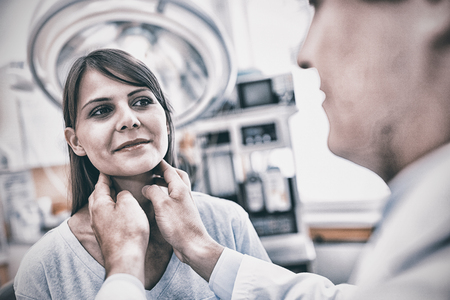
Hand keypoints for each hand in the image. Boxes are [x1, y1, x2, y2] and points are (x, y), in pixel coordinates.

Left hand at [89, 173, 148, 283]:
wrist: (126, 259)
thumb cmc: (128, 231)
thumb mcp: (129, 205)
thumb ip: (124, 194)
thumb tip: (121, 194)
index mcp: (99, 204)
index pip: (100, 184)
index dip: (105, 175)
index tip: (107, 168)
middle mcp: (95, 215)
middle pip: (97, 196)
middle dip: (103, 187)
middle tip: (110, 180)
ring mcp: (99, 227)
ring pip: (100, 208)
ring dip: (106, 200)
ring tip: (116, 194)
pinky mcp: (105, 237)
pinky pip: (105, 218)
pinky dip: (111, 211)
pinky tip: (119, 213)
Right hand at [142, 160, 223, 280]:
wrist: (193, 246)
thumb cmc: (179, 225)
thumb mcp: (161, 205)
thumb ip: (153, 192)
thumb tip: (146, 187)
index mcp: (180, 188)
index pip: (169, 169)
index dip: (159, 163)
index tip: (148, 159)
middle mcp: (184, 194)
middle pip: (177, 176)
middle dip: (165, 171)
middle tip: (152, 171)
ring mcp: (184, 205)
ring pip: (175, 188)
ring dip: (164, 183)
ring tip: (151, 184)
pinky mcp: (182, 215)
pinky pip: (173, 199)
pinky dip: (165, 195)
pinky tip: (156, 202)